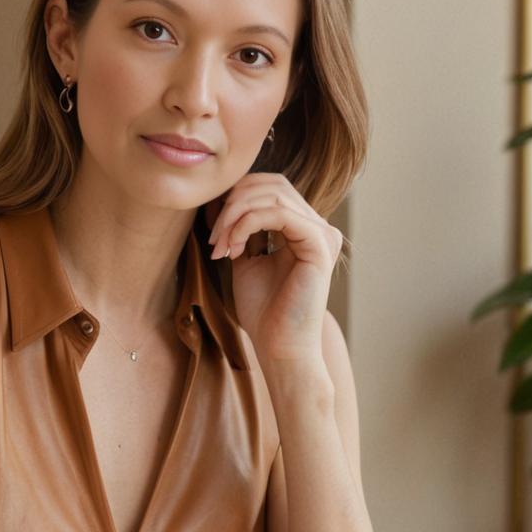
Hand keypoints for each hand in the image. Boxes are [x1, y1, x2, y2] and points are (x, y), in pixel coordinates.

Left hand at [204, 174, 342, 365]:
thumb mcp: (246, 260)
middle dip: (233, 203)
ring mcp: (322, 233)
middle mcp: (316, 226)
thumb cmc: (263, 311)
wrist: (279, 348)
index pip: (269, 188)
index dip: (235, 197)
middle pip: (272, 184)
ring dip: (235, 215)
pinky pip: (278, 214)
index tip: (210, 228)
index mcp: (302, 228)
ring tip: (219, 245)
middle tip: (212, 236)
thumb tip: (222, 201)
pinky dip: (247, 224)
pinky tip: (233, 248)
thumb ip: (243, 230)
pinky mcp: (320, 244)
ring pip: (273, 195)